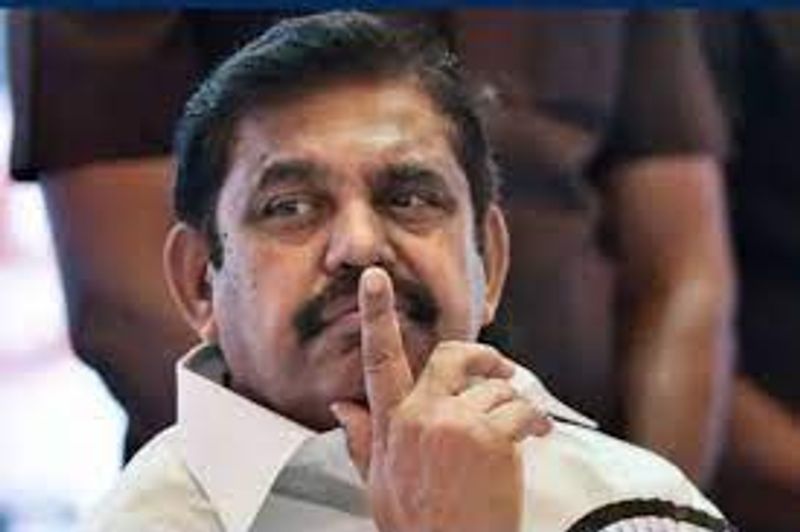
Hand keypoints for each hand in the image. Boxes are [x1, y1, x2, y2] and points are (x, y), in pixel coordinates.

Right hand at [331, 267, 551, 531]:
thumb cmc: (420, 526)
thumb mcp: (378, 483)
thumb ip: (362, 439)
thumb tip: (342, 407)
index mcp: (392, 423)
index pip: (380, 359)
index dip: (376, 314)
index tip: (374, 279)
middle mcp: (421, 415)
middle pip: (454, 357)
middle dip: (482, 357)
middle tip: (499, 370)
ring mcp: (456, 424)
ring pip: (496, 389)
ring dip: (514, 407)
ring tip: (520, 431)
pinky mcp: (491, 437)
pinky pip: (522, 409)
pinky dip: (536, 421)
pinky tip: (536, 436)